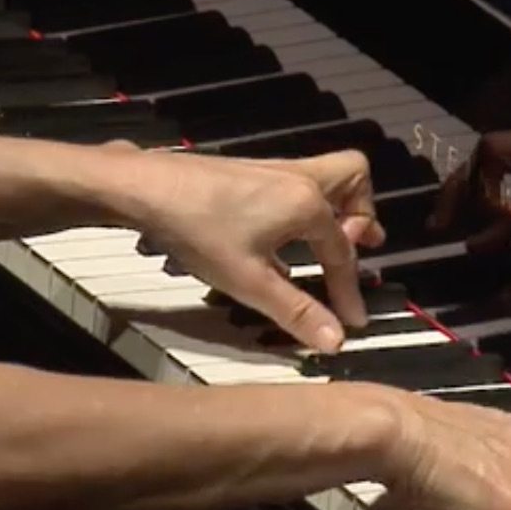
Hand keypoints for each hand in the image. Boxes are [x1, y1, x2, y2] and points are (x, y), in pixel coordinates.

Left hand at [117, 146, 383, 352]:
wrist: (147, 188)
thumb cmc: (200, 231)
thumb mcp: (249, 281)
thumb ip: (296, 311)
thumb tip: (335, 340)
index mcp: (308, 204)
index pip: (342, 252)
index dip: (349, 291)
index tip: (354, 322)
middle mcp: (300, 178)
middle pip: (354, 179)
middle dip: (364, 212)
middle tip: (360, 247)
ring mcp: (276, 169)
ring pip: (328, 176)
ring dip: (339, 207)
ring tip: (331, 243)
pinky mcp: (254, 171)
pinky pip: (301, 183)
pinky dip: (310, 207)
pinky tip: (285, 240)